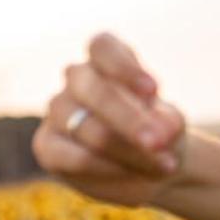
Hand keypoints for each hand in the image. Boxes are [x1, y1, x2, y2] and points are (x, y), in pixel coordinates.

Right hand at [31, 31, 189, 207]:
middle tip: (159, 143)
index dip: (124, 68)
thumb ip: (166, 125)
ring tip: (162, 166)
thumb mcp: (172, 125)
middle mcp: (78, 79)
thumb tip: (158, 134)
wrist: (151, 164)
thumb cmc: (162, 132)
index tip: (153, 91)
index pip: (102, 47)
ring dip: (128, 150)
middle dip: (130, 120)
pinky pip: (73, 157)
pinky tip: (131, 173)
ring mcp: (58, 110)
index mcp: (107, 59)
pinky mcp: (47, 145)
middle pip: (94, 90)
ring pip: (88, 128)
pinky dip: (106, 168)